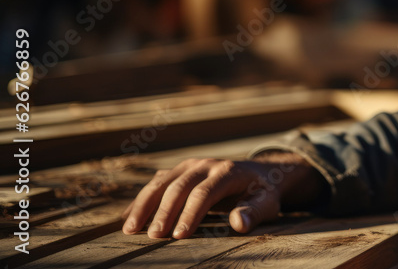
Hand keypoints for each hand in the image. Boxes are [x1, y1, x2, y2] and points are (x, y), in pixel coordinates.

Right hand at [121, 152, 322, 238]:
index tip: (179, 236)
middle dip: (164, 212)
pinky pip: (157, 183)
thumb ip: (254, 212)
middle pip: (179, 186)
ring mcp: (190, 165)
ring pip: (161, 182)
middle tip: (152, 237)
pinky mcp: (180, 170)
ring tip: (130, 230)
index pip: (204, 193)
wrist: (260, 173)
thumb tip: (239, 223)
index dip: (190, 214)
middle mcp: (205, 164)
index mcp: (227, 172)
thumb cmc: (263, 192)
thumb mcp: (267, 202)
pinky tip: (126, 217)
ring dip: (144, 204)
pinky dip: (141, 199)